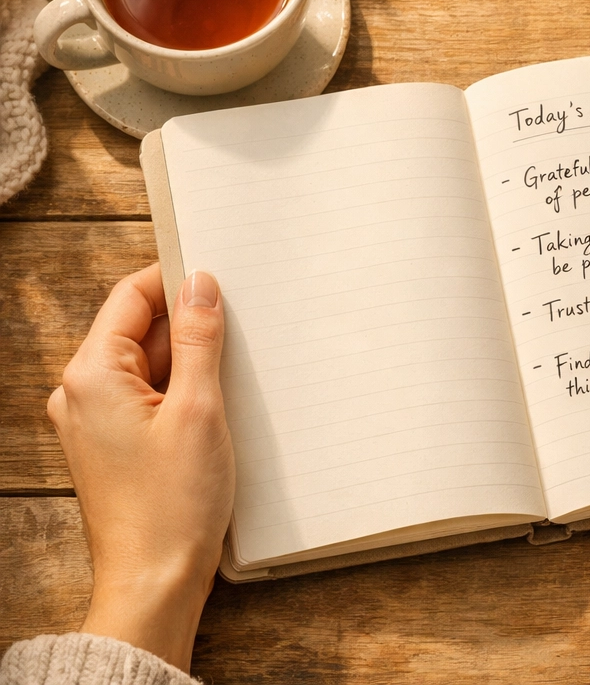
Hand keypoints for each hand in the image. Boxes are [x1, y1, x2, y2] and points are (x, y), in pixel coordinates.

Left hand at [47, 265, 233, 672]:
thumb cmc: (172, 503)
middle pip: (140, 328)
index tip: (220, 276)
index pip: (132, 296)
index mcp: (91, 374)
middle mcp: (83, 391)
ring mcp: (96, 418)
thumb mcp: (199, 406)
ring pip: (149, 362)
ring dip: (190, 359)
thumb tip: (200, 283)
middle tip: (239, 328)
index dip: (176, 279)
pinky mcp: (115, 441)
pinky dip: (183, 387)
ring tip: (231, 374)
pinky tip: (217, 401)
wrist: (155, 581)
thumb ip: (198, 338)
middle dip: (189, 324)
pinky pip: (150, 393)